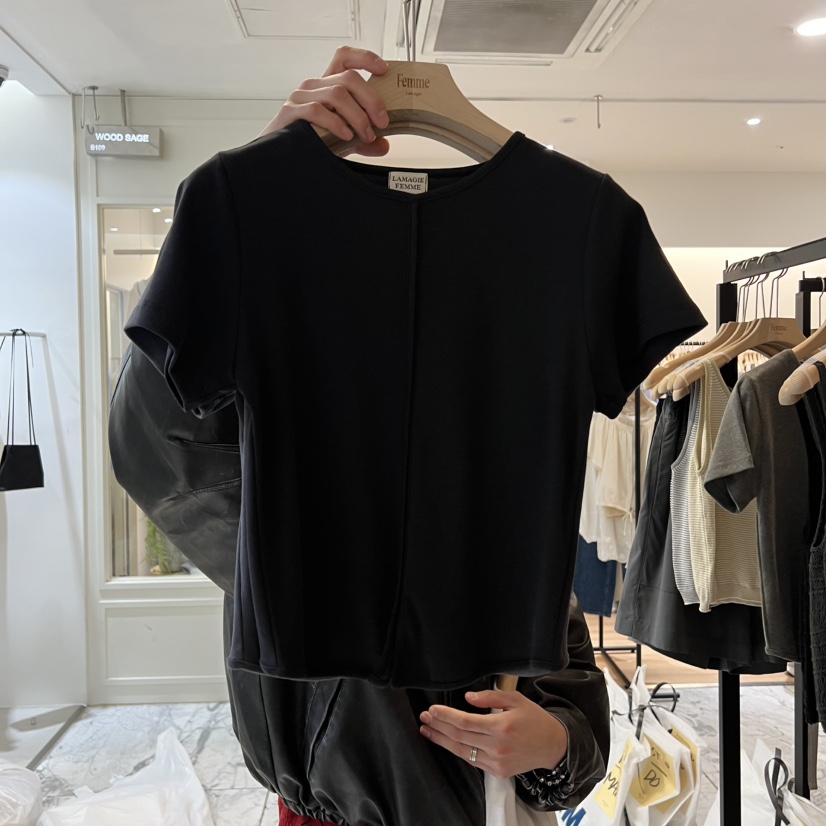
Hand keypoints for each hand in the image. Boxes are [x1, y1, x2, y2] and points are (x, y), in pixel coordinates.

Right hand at [258, 46, 390, 156]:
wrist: (280, 156)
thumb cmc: (311, 141)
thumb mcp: (342, 138)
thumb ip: (363, 140)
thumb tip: (384, 145)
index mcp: (327, 85)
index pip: (344, 57)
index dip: (365, 58)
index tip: (384, 69)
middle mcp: (314, 86)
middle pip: (348, 78)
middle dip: (371, 99)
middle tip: (382, 122)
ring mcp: (301, 97)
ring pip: (337, 94)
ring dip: (358, 116)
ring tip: (366, 136)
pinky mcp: (291, 112)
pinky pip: (317, 111)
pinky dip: (336, 124)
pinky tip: (346, 137)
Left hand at [419, 690, 567, 779]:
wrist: (553, 746)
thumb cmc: (534, 719)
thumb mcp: (515, 699)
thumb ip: (489, 697)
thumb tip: (467, 698)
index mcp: (501, 727)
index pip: (465, 722)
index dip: (446, 716)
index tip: (432, 710)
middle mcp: (497, 747)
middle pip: (459, 737)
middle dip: (439, 726)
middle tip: (424, 718)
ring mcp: (497, 762)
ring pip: (462, 752)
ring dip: (442, 740)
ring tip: (427, 731)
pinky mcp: (498, 772)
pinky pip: (472, 760)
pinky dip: (457, 750)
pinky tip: (447, 742)